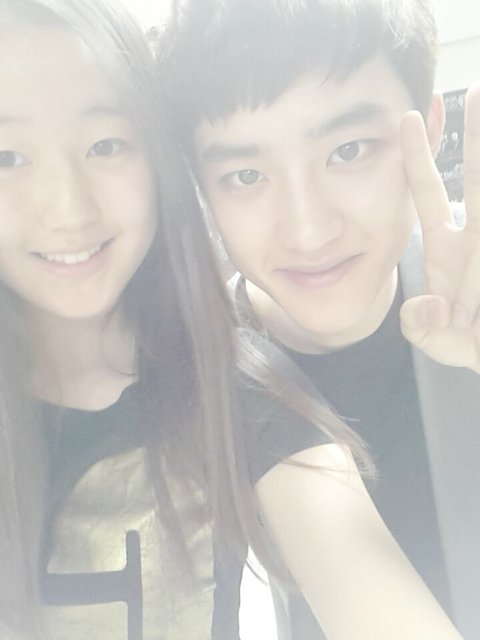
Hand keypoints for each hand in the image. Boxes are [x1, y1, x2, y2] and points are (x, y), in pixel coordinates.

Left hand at [399, 84, 479, 372]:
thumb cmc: (479, 348)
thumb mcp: (445, 343)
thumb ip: (424, 330)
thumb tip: (422, 308)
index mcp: (449, 251)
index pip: (428, 195)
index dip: (416, 159)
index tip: (406, 120)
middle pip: (477, 176)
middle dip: (476, 134)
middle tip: (476, 89)